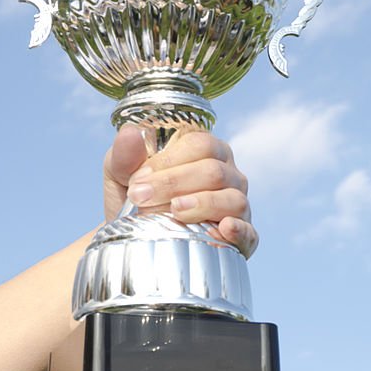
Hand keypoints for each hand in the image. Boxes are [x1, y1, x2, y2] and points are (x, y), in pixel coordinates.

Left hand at [102, 126, 257, 256]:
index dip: (169, 160)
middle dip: (175, 183)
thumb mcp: (121, 173)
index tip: (138, 179)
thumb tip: (132, 132)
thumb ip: (125, 153)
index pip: (199, 144)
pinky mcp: (241, 237)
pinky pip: (249, 232)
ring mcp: (237, 204)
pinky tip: (223, 229)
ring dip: (203, 204)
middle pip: (214, 171)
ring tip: (174, 211)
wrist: (133, 238)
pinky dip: (239, 231)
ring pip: (232, 198)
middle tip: (142, 198)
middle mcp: (228, 174)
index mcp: (206, 150)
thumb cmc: (135, 197)